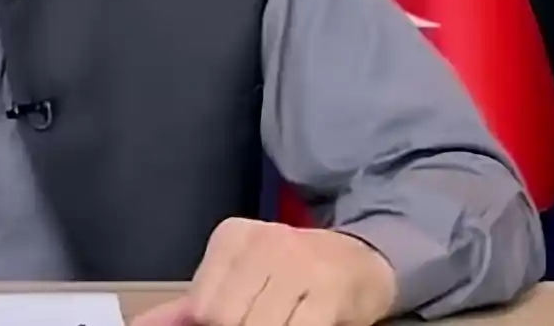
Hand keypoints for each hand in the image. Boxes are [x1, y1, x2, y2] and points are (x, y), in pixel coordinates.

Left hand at [131, 218, 397, 325]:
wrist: (360, 262)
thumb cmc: (292, 275)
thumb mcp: (239, 278)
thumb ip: (192, 303)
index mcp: (234, 237)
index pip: (200, 304)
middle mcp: (266, 242)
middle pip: (224, 317)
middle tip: (254, 325)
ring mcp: (300, 265)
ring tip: (275, 324)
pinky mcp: (330, 293)